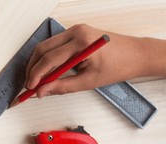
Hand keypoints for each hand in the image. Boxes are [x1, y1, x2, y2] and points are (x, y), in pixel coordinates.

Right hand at [25, 24, 145, 96]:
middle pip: (42, 49)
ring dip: (38, 63)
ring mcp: (75, 30)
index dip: (35, 75)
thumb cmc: (118, 67)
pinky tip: (47, 71)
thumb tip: (42, 92)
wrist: (136, 54)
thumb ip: (62, 87)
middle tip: (29, 85)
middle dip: (33, 68)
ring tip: (37, 80)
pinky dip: (47, 58)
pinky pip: (54, 44)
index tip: (29, 88)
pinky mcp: (76, 32)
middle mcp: (76, 32)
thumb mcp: (88, 82)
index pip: (49, 59)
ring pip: (46, 46)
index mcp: (81, 43)